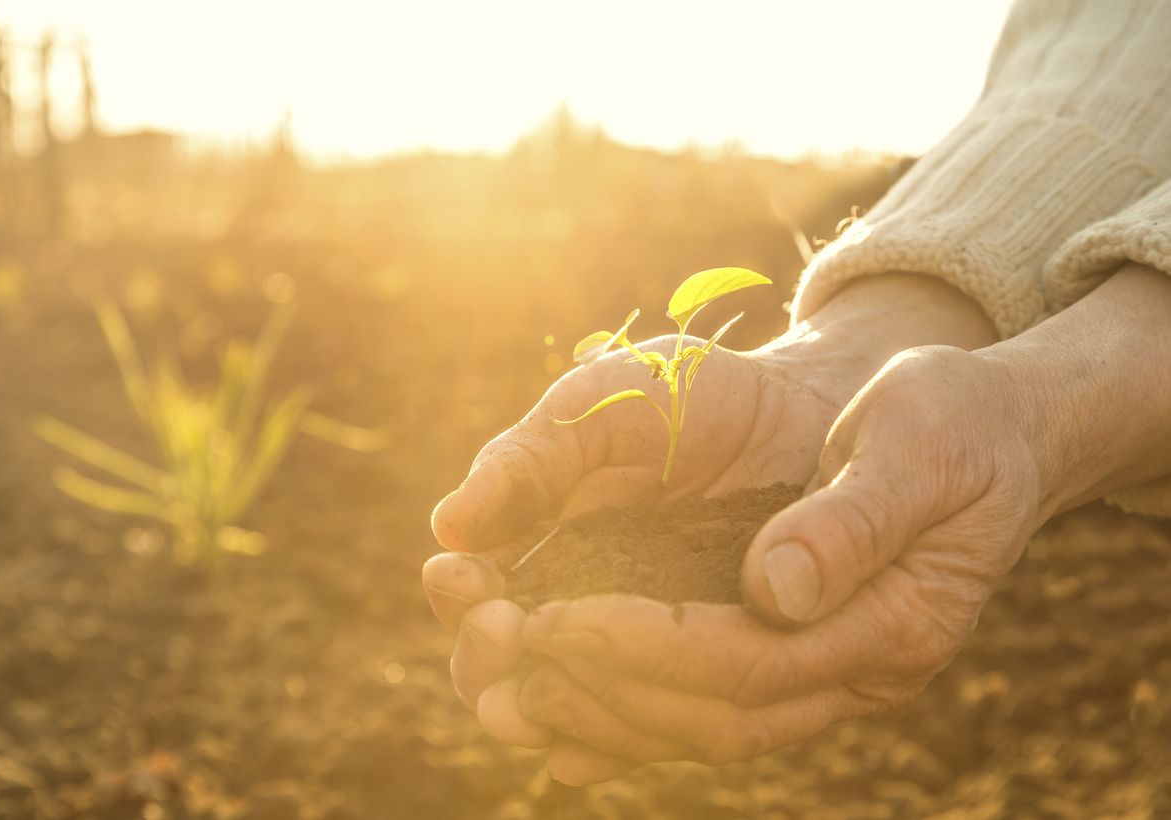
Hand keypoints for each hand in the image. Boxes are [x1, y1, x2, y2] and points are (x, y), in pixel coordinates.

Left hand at [514, 260, 1170, 774]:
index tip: (556, 617)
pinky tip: (556, 718)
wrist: (987, 433)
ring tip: (502, 686)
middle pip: (713, 716)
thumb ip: (852, 518)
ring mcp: (825, 672)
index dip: (645, 648)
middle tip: (500, 647)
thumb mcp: (917, 443)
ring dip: (598, 715)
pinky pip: (705, 709)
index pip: (748, 664)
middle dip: (599, 691)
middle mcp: (856, 668)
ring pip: (701, 728)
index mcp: (895, 621)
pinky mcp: (792, 655)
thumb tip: (776, 588)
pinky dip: (629, 720)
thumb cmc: (951, 422)